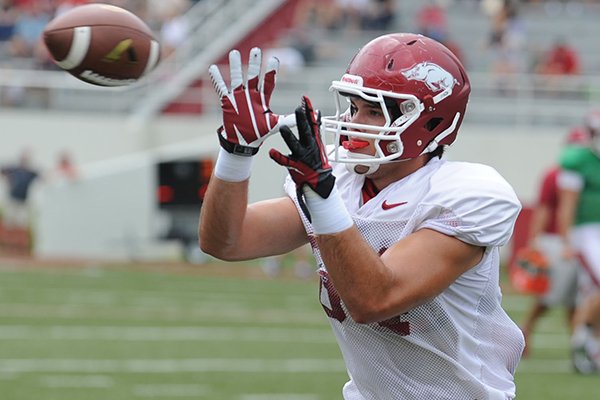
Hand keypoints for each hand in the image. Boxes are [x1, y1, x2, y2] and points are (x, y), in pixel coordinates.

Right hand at [209, 48, 293, 155]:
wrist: (243, 142)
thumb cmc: (259, 132)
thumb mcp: (275, 125)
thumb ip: (288, 120)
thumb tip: (305, 116)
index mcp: (262, 99)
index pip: (268, 82)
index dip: (270, 72)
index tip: (275, 59)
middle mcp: (251, 95)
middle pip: (253, 76)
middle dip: (255, 64)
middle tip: (256, 49)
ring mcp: (238, 97)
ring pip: (237, 79)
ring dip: (236, 67)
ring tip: (235, 53)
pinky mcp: (228, 102)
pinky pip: (221, 88)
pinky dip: (217, 79)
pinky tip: (213, 67)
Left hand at [269, 96, 334, 219]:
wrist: (319, 183)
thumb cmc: (315, 161)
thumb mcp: (317, 144)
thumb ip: (315, 129)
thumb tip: (316, 113)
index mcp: (313, 140)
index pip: (312, 122)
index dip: (308, 110)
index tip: (305, 99)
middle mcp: (309, 146)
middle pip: (305, 130)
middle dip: (302, 119)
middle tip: (298, 108)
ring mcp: (302, 156)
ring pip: (295, 144)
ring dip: (289, 136)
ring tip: (283, 128)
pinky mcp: (295, 166)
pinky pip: (285, 161)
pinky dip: (278, 156)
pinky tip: (271, 152)